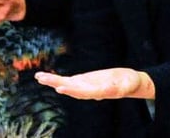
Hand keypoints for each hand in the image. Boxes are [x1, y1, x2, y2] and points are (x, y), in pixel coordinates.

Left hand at [35, 67, 154, 100]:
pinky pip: (67, 80)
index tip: (60, 88)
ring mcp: (85, 86)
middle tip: (42, 79)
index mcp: (99, 92)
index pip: (83, 92)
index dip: (71, 90)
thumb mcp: (128, 85)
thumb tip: (112, 90)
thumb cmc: (130, 83)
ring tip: (39, 76)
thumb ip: (120, 89)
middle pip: (70, 88)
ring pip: (66, 84)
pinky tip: (45, 77)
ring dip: (52, 80)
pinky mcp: (83, 81)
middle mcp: (89, 91)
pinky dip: (56, 78)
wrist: (130, 82)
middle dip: (56, 83)